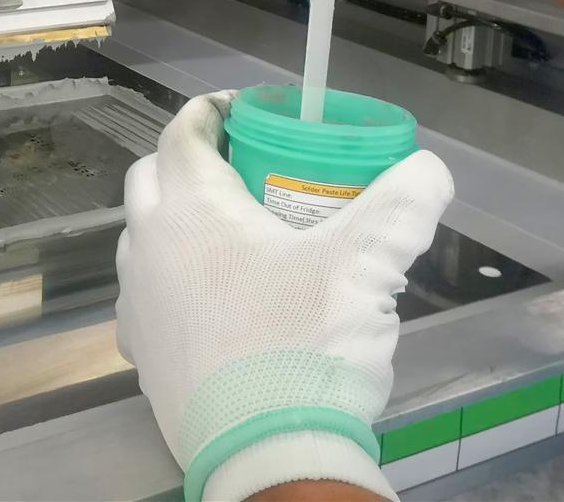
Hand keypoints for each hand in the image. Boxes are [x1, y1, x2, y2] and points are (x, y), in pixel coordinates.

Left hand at [115, 92, 453, 500]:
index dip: (210, 110)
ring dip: (175, 221)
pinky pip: (144, 294)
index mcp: (191, 209)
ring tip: (229, 232)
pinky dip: (169, 280)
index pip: (183, 134)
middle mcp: (148, 246)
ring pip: (142, 237)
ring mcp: (136, 301)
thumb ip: (403, 206)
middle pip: (153, 177)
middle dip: (190, 160)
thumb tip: (427, 168)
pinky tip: (210, 300)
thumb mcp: (367, 266)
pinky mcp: (140, 353)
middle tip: (241, 166)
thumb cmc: (304, 347)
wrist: (266, 456)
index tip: (239, 107)